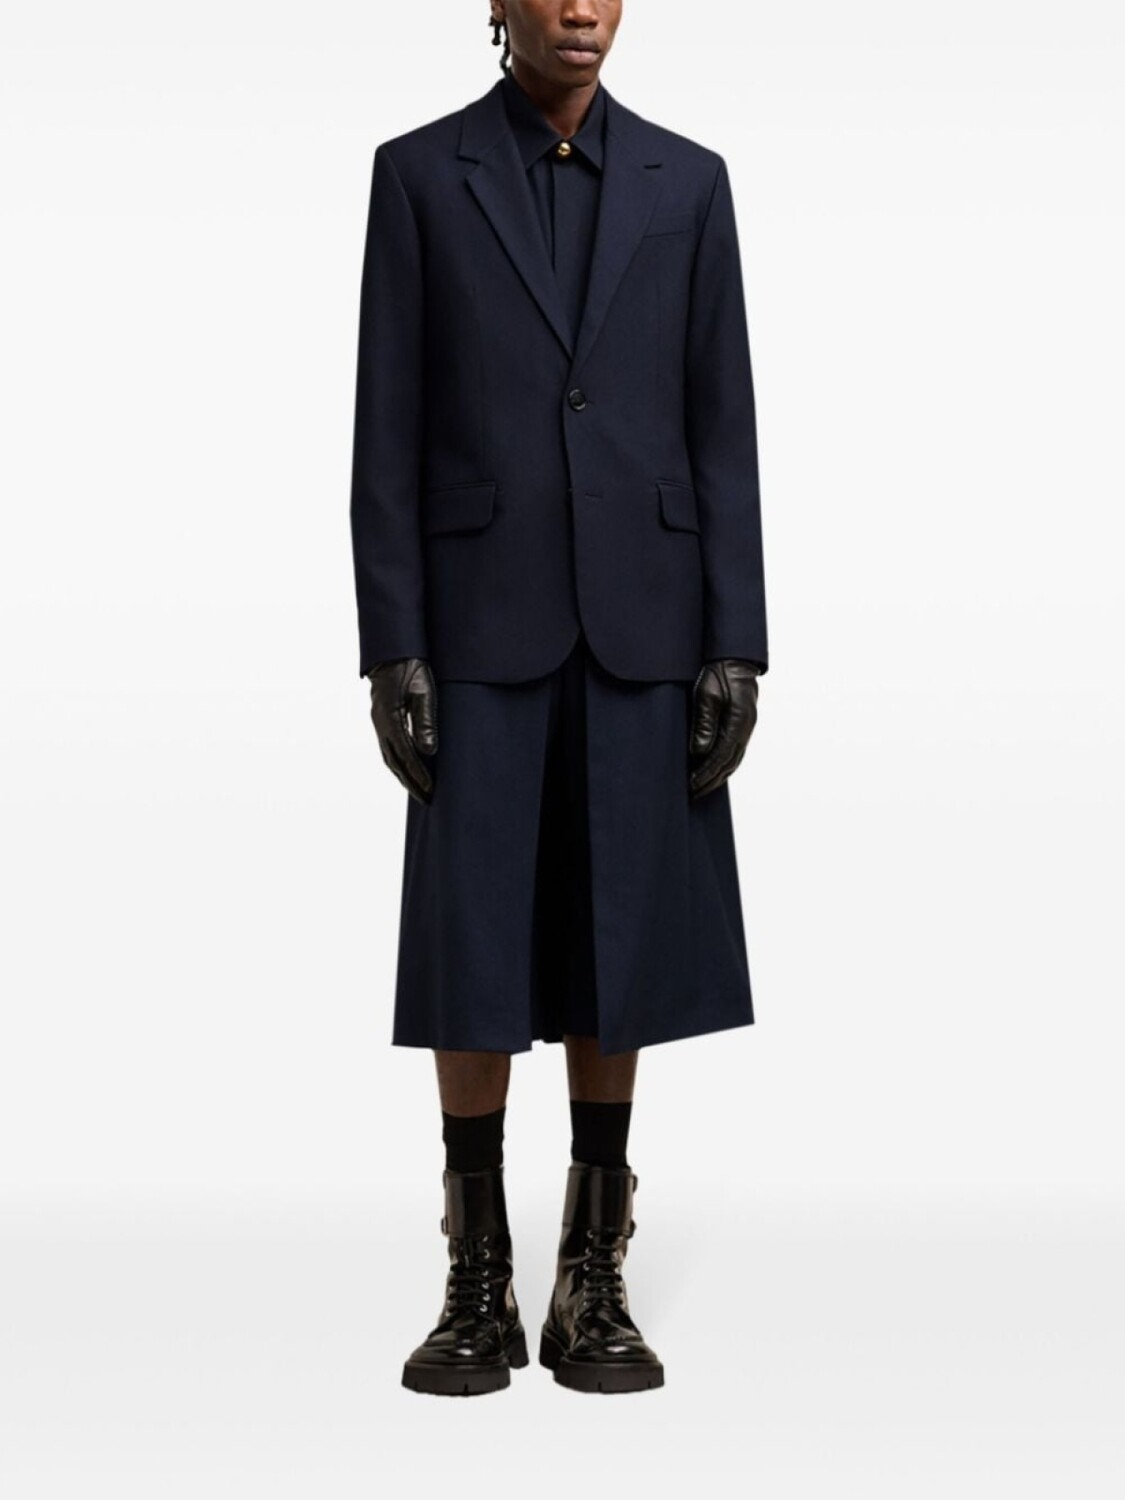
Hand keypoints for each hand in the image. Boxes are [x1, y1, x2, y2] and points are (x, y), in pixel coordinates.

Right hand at [367, 657, 437, 803]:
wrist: (392, 650)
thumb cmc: (411, 666)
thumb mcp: (423, 690)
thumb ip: (425, 721)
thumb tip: (429, 752)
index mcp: (389, 718)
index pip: (405, 754)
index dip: (418, 775)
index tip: (431, 790)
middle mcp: (381, 724)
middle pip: (395, 762)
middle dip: (411, 783)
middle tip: (428, 800)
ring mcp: (379, 723)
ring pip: (390, 758)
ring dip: (404, 776)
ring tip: (420, 791)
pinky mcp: (382, 720)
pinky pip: (389, 748)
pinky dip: (399, 763)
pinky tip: (409, 769)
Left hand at [689, 660, 759, 798]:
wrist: (734, 657)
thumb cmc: (718, 673)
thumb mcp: (706, 696)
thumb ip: (704, 724)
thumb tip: (700, 752)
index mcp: (738, 723)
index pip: (720, 757)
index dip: (706, 774)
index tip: (692, 785)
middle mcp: (745, 728)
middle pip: (729, 763)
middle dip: (711, 781)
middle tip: (694, 794)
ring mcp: (747, 727)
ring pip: (734, 759)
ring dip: (719, 775)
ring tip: (702, 787)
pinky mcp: (743, 724)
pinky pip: (735, 750)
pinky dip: (725, 764)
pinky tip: (715, 769)